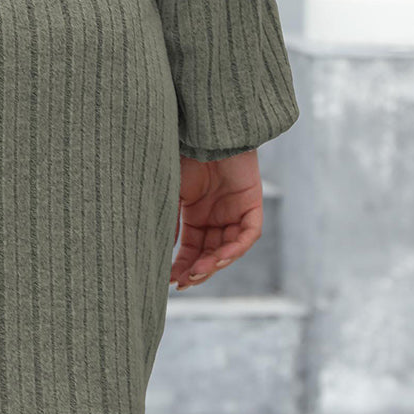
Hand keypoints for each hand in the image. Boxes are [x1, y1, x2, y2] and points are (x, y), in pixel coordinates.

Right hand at [169, 148, 261, 289]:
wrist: (206, 131)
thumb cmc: (185, 156)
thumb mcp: (172, 192)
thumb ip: (169, 220)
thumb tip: (161, 250)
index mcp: (196, 217)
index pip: (191, 250)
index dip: (182, 267)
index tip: (170, 282)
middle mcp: (217, 218)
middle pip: (210, 254)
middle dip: (198, 270)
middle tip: (185, 282)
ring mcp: (235, 212)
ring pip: (230, 249)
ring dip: (216, 262)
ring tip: (199, 270)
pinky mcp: (252, 204)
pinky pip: (248, 234)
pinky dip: (236, 247)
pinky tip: (220, 256)